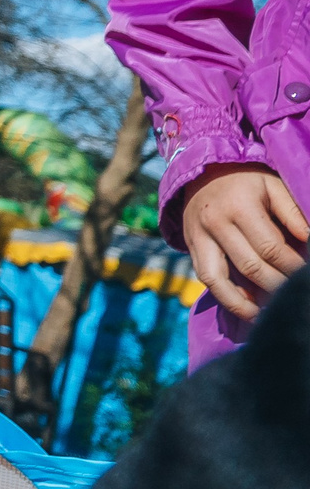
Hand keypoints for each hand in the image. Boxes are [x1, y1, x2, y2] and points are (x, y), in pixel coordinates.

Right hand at [185, 166, 307, 318]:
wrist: (202, 172)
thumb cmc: (247, 181)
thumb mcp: (273, 186)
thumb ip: (292, 213)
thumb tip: (309, 241)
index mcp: (239, 206)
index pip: (270, 248)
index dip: (292, 266)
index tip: (305, 276)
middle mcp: (214, 224)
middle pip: (249, 266)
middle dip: (276, 285)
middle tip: (293, 296)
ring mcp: (198, 237)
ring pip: (218, 280)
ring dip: (244, 303)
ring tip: (266, 316)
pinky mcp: (190, 247)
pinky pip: (206, 278)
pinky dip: (226, 297)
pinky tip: (246, 307)